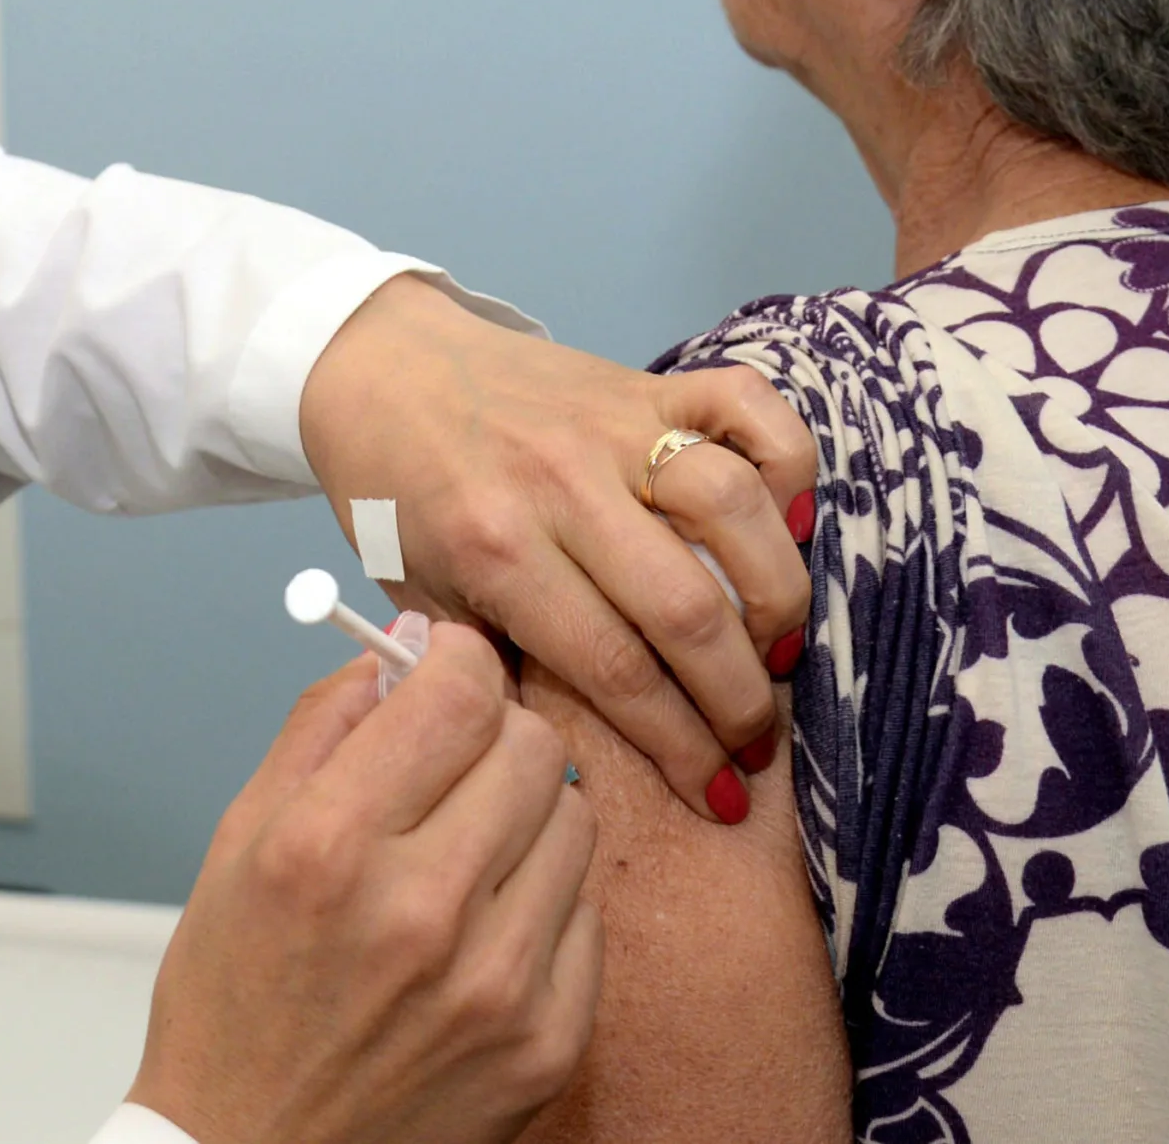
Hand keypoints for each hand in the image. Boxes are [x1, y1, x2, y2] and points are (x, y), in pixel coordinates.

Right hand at [128, 627, 600, 1143]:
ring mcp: (495, 984)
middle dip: (493, 731)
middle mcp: (418, 911)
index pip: (456, 694)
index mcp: (326, 848)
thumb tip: (396, 650)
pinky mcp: (548, 1042)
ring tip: (467, 849)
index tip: (448, 665)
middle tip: (456, 757)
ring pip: (574, 819)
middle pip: (529, 745)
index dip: (458, 659)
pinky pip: (587, 913)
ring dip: (526, 813)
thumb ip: (319, 727)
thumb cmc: (235, 1005)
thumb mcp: (236, 842)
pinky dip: (544, 900)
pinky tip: (484, 925)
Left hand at [297, 275, 815, 820]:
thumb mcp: (422, 602)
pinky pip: (746, 404)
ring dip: (776, 594)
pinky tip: (790, 522)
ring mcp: (611, 424)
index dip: (682, 747)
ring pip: (733, 507)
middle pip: (688, 606)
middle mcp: (563, 485)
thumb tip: (569, 761)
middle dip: (740, 698)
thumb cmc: (400, 500)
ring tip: (777, 649)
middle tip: (756, 743)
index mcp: (497, 552)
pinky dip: (788, 458)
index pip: (617, 669)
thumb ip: (493, 674)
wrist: (378, 371)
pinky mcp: (646, 380)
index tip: (719, 797)